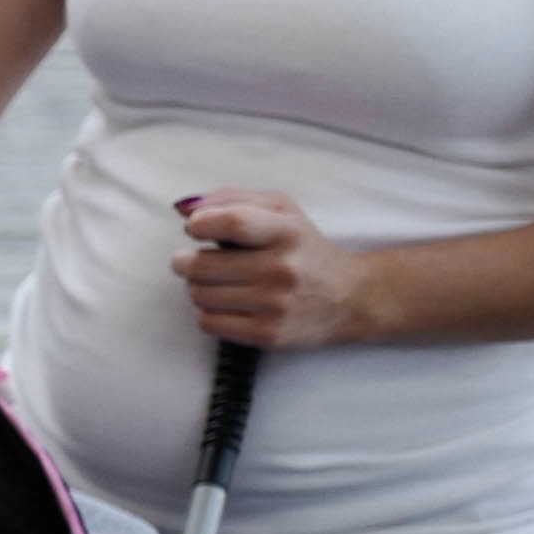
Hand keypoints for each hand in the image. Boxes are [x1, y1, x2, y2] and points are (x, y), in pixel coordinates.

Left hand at [171, 189, 375, 350]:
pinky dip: (205, 311)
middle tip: (189, 259)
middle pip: (202, 265)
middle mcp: (282, 269)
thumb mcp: (281, 210)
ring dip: (197, 287)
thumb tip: (185, 207)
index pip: (232, 222)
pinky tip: (223, 302)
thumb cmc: (304, 248)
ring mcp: (275, 305)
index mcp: (287, 232)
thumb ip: (232, 199)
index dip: (200, 224)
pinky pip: (208, 322)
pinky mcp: (267, 334)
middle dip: (184, 261)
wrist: (349, 297)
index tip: (195, 228)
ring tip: (214, 281)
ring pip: (200, 295)